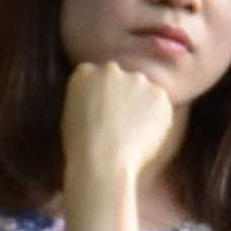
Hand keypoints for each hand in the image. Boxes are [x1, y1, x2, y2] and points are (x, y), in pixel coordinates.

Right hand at [57, 60, 183, 223]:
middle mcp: (111, 70)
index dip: (103, 97)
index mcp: (84, 73)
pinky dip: (157, 119)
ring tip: (133, 134)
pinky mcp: (159, 95)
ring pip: (144, 91)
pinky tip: (144, 137)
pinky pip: (161, 106)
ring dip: (143, 106)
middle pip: (123, 80)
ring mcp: (137, 80)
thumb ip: (88, 99)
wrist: (103, 160)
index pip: (97, 78)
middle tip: (122, 125)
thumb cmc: (81, 147)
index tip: (105, 113)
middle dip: (125, 97)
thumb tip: (104, 101)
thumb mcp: (70, 115)